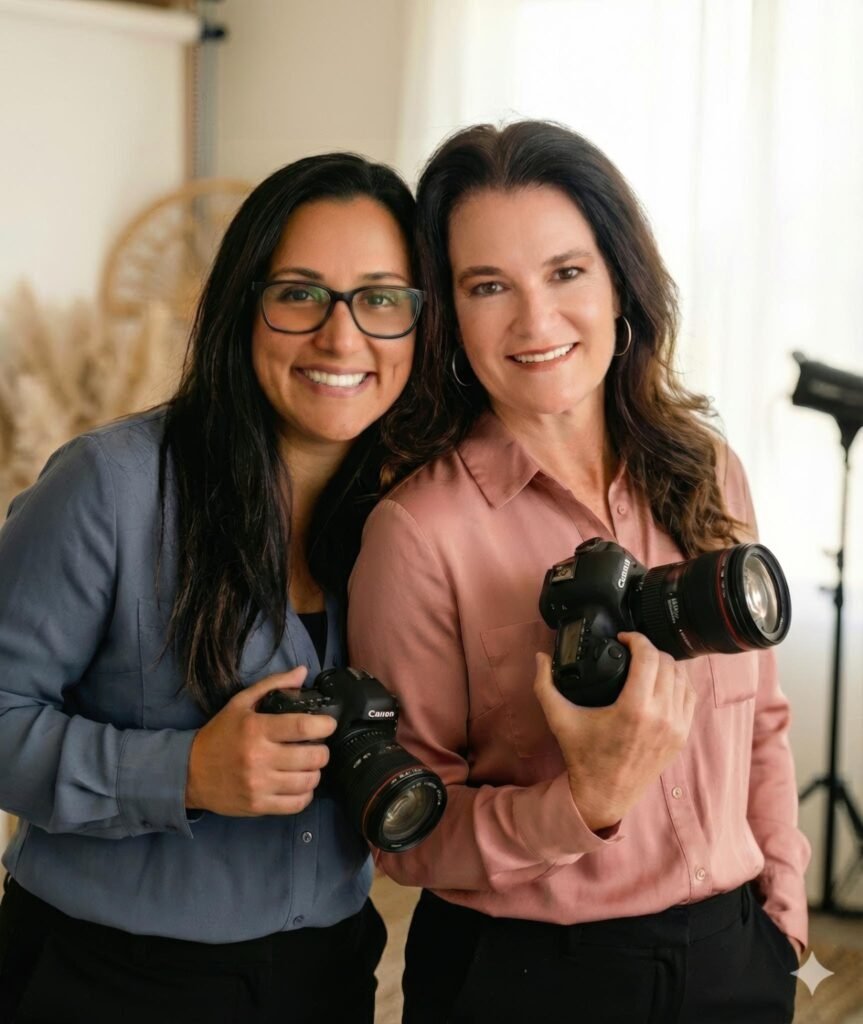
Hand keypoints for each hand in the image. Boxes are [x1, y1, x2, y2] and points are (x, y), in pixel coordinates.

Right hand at [185, 667, 336, 816]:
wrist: (189, 772)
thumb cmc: (220, 734)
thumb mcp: (240, 703)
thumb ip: (273, 685)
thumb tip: (302, 672)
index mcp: (256, 729)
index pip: (302, 727)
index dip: (324, 725)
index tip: (328, 724)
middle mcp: (259, 757)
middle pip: (312, 757)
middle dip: (322, 750)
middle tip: (317, 746)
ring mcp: (259, 785)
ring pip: (308, 782)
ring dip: (315, 772)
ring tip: (309, 765)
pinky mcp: (258, 805)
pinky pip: (296, 804)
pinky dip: (305, 794)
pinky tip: (300, 784)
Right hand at [533, 632, 695, 831]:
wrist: (604, 794)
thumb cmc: (583, 756)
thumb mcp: (559, 718)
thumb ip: (545, 685)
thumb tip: (540, 657)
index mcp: (634, 708)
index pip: (648, 657)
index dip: (636, 639)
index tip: (623, 638)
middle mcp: (661, 716)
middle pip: (667, 663)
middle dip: (649, 650)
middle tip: (632, 650)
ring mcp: (676, 727)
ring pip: (682, 678)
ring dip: (665, 665)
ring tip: (646, 664)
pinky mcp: (682, 736)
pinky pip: (689, 697)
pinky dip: (678, 684)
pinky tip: (661, 682)